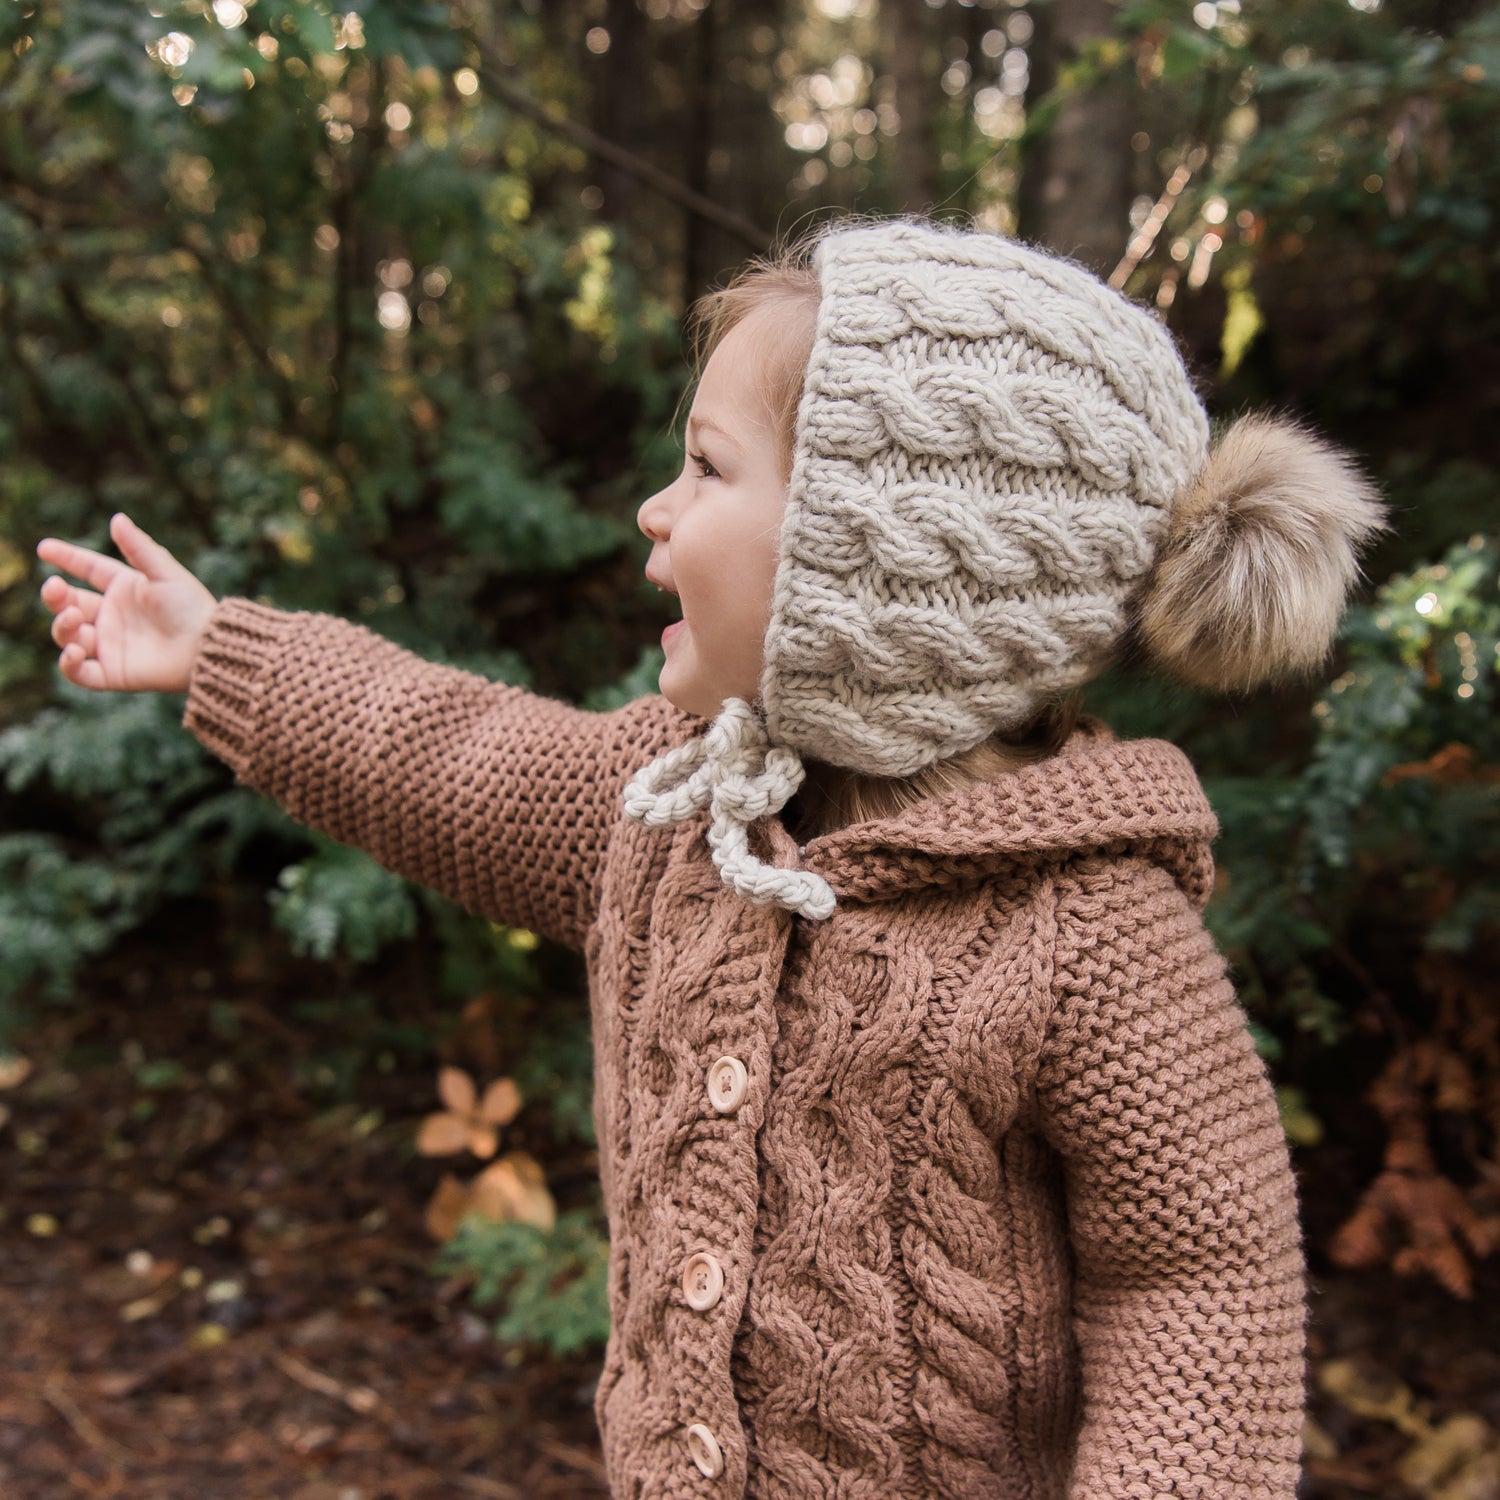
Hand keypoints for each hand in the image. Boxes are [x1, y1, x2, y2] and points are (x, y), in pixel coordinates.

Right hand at [36, 513, 217, 693]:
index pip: (88, 569)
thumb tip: (117, 518)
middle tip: (55, 588)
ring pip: (69, 635)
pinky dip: (69, 663)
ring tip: (75, 617)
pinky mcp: (113, 674)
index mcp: (125, 588)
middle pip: (69, 603)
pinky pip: (79, 672)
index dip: (66, 558)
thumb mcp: (164, 573)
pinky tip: (75, 651)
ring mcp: (110, 645)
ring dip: (63, 625)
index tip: (44, 548)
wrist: (208, 648)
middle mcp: (113, 616)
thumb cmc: (192, 608)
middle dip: (55, 595)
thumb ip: (139, 547)